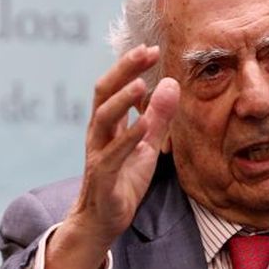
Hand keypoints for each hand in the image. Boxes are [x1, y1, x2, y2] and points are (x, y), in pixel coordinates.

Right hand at [43, 45, 179, 268]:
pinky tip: (144, 125)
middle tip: (145, 52)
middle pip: (104, 93)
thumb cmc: (123, 180)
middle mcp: (98, 134)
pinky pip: (112, 154)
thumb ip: (159, 117)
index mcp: (108, 124)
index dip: (130, 66)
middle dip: (124, 70)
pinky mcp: (102, 176)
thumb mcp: (147, 145)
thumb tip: (171, 83)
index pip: (115, 86)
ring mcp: (98, 154)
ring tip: (141, 84)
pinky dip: (128, 138)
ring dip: (122, 100)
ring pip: (103, 119)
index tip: (150, 48)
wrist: (103, 220)